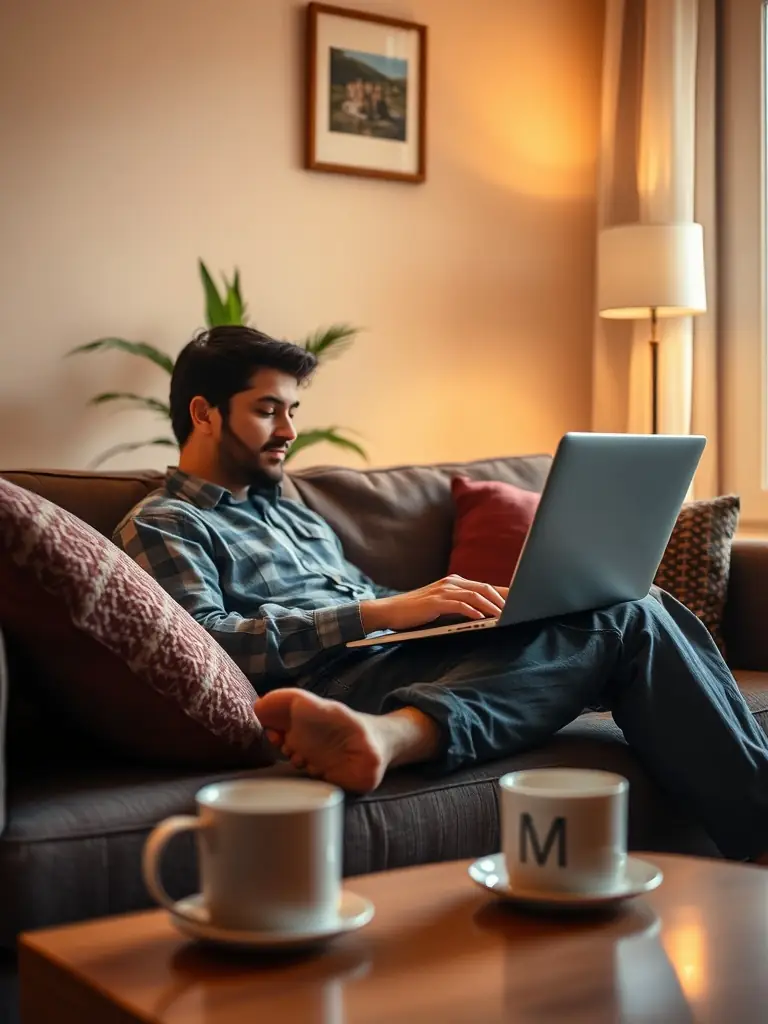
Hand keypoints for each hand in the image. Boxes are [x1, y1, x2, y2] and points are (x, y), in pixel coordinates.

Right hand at [360, 575, 507, 633]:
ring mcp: (443, 590)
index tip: (521, 602)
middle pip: (485, 587)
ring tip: (505, 616)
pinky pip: (460, 604)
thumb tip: (484, 615)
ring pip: (476, 594)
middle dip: (504, 599)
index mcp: (454, 583)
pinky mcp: (436, 601)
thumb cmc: (416, 612)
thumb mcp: (441, 606)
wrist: (389, 611)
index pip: (485, 586)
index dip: (504, 593)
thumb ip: (460, 606)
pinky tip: (482, 619)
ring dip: (492, 606)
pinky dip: (474, 611)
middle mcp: (451, 583)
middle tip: (519, 610)